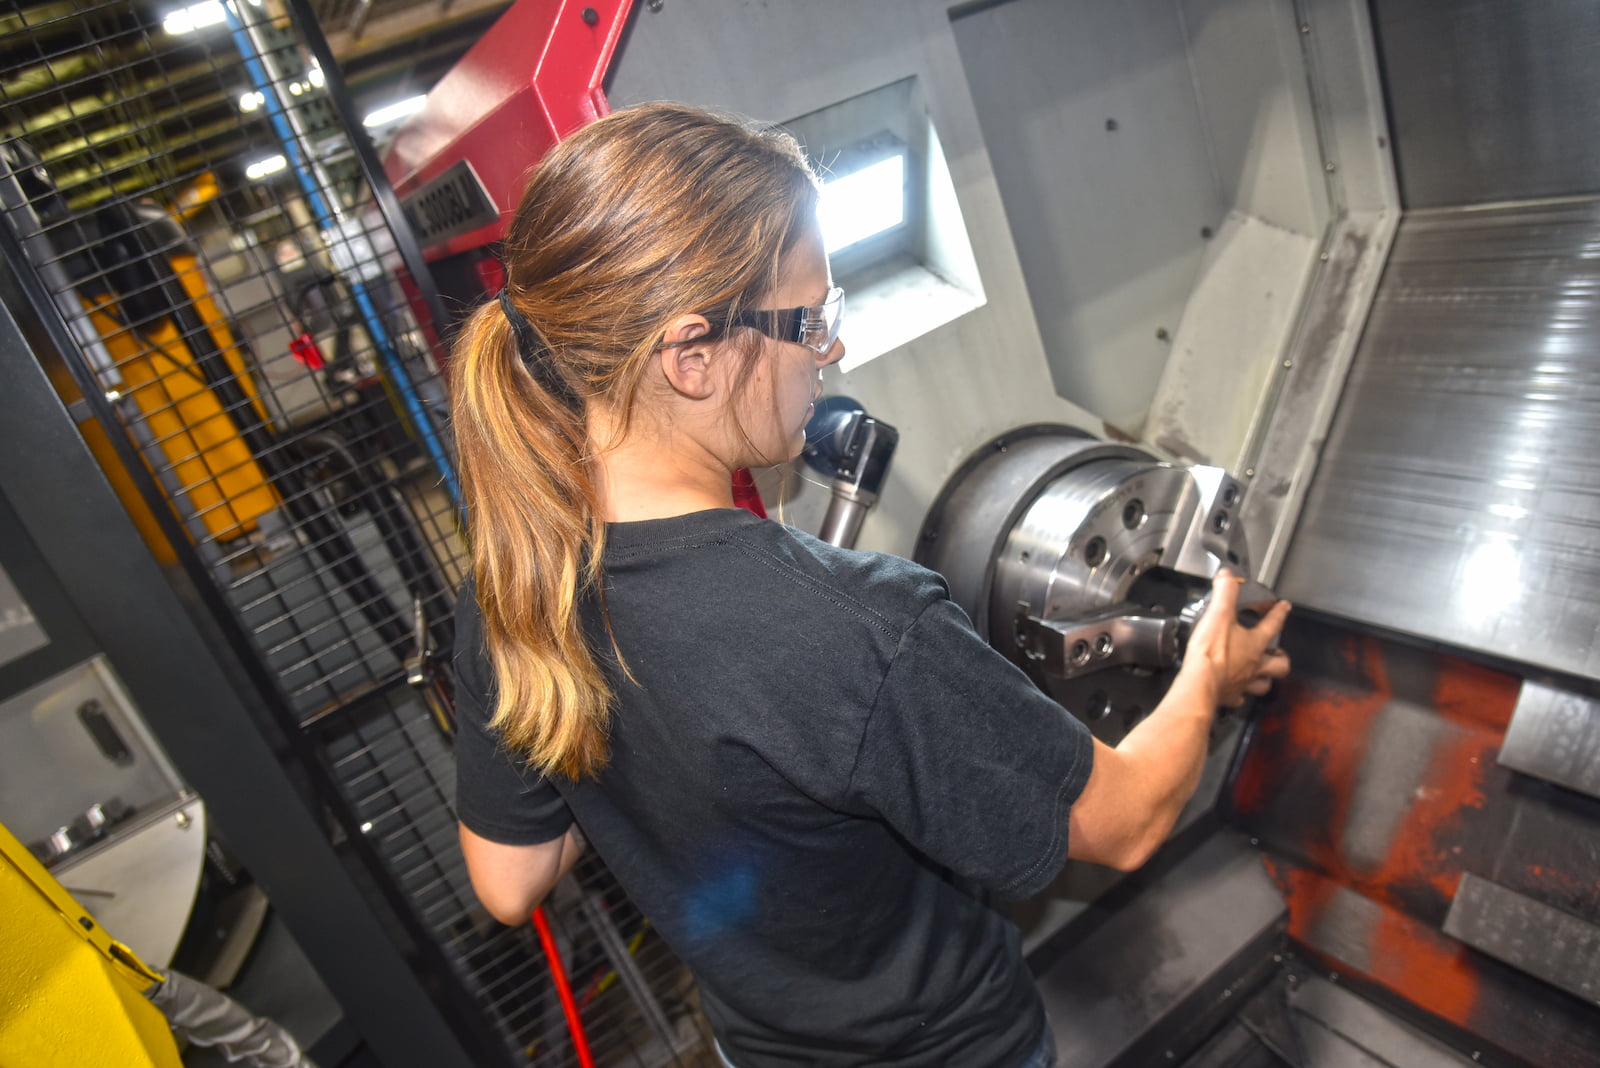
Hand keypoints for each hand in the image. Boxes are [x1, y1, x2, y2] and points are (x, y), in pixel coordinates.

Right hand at [1184, 569, 1291, 707]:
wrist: (1199, 683)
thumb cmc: (1211, 652)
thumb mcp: (1218, 614)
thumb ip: (1225, 593)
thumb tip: (1228, 576)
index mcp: (1255, 644)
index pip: (1273, 625)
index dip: (1279, 614)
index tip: (1284, 607)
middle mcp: (1254, 665)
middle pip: (1280, 665)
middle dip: (1281, 658)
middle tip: (1277, 653)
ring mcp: (1244, 683)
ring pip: (1264, 684)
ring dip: (1265, 679)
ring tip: (1261, 673)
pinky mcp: (1229, 696)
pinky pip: (1239, 698)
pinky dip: (1239, 694)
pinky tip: (1235, 691)